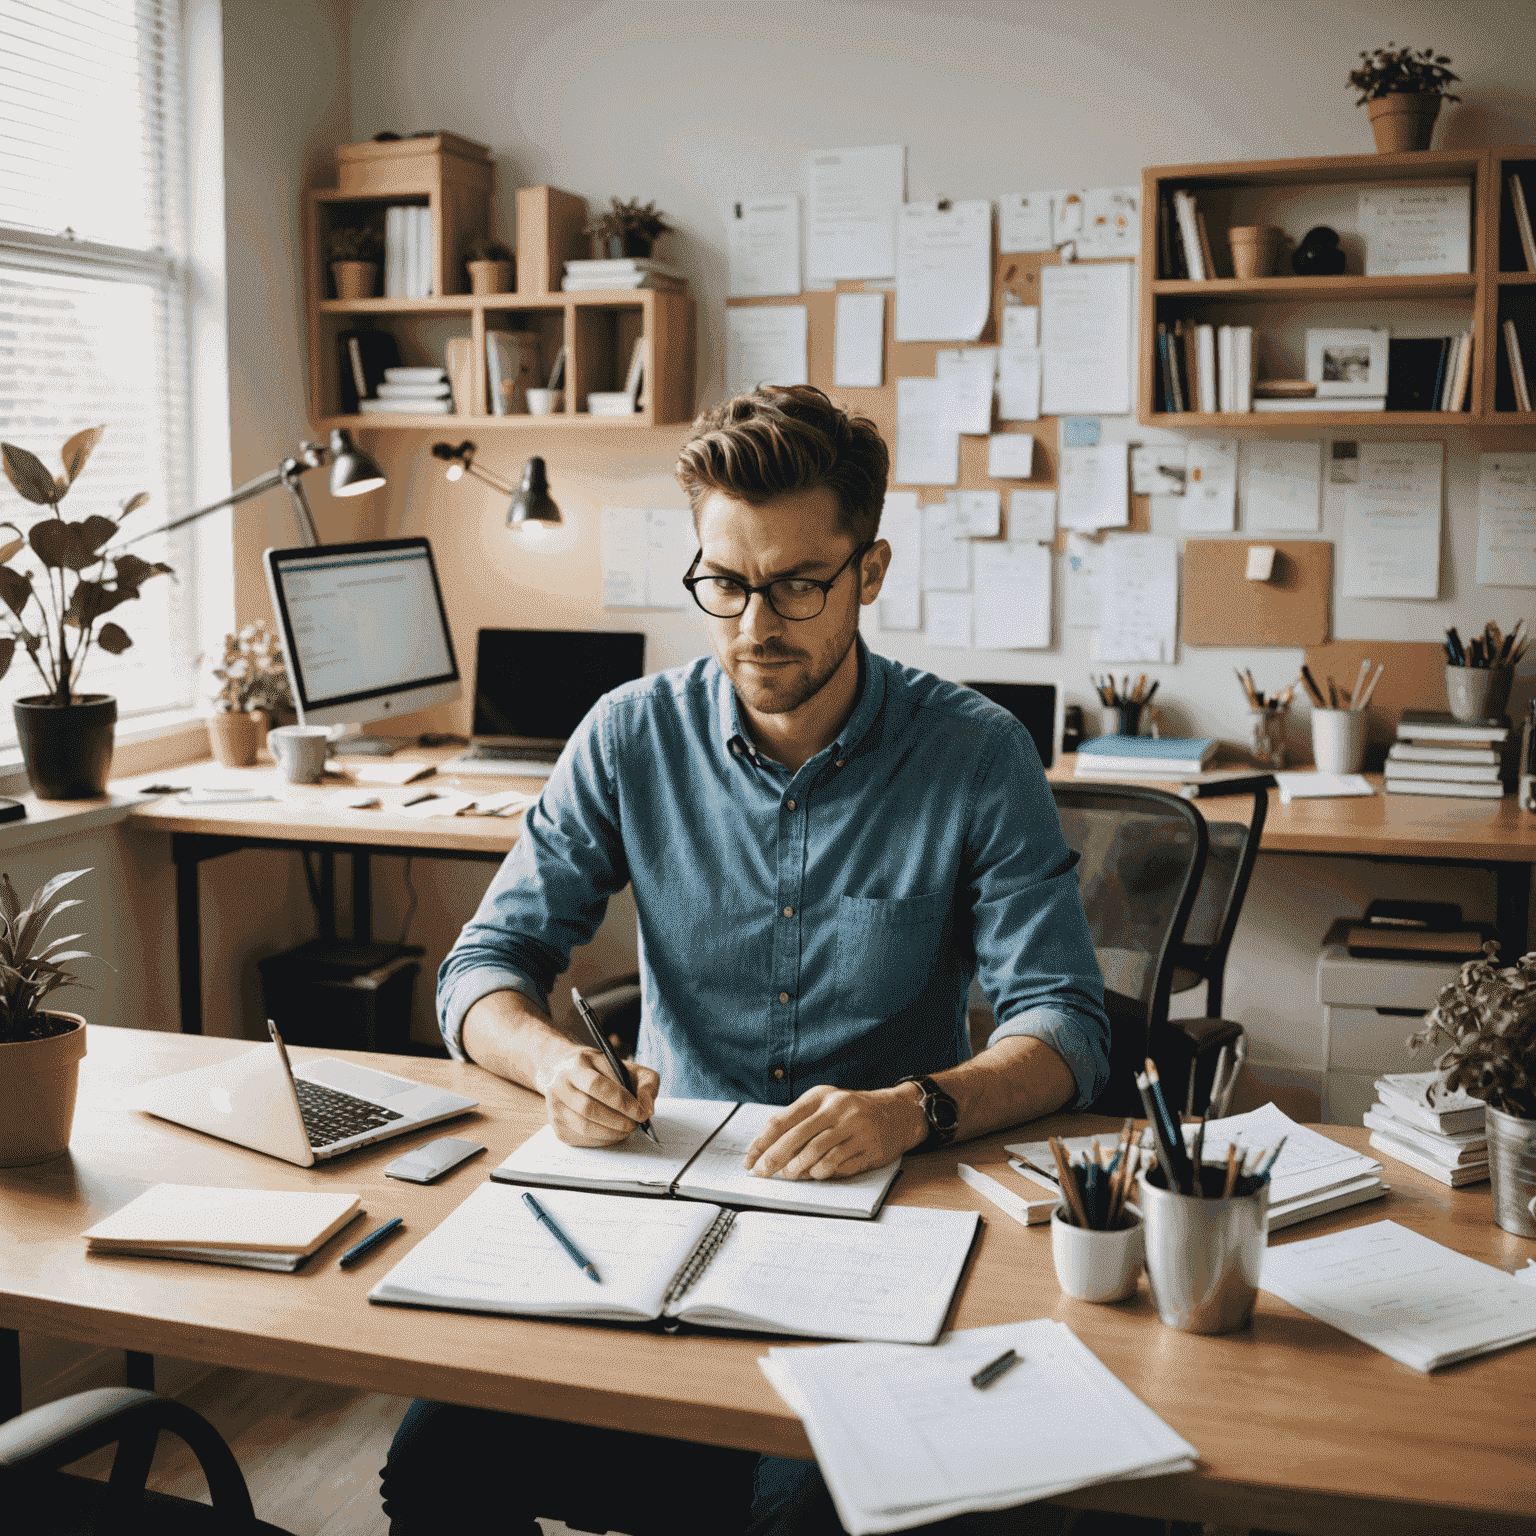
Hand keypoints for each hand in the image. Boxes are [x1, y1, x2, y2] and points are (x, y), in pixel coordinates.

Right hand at [535, 1046, 659, 1147]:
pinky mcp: (556, 1126)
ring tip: (627, 1129)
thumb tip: (647, 1109)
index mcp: (576, 1064)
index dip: (621, 1102)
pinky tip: (613, 1133)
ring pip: (584, 1127)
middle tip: (634, 1124)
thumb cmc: (602, 1071)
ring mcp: (554, 1107)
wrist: (568, 1072)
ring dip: (611, 1132)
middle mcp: (559, 1085)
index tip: (640, 1112)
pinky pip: (581, 1139)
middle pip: (588, 1109)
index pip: (597, 1086)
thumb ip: (645, 1083)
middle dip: (617, 1120)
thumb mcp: (627, 1067)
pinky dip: (601, 1140)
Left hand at [742, 1083, 927, 1180]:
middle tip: (762, 1172)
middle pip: (797, 1136)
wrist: (896, 1112)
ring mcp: (855, 1127)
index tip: (750, 1160)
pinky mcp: (869, 1146)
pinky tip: (816, 1174)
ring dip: (799, 1167)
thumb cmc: (852, 1112)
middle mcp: (837, 1108)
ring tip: (790, 1175)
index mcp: (820, 1097)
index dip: (763, 1142)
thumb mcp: (826, 1106)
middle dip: (775, 1158)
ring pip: (818, 1150)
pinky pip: (840, 1162)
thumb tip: (768, 1151)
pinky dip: (824, 1171)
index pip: (783, 1119)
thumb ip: (799, 1123)